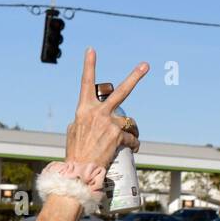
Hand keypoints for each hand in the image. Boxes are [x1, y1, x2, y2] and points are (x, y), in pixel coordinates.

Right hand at [65, 49, 146, 168]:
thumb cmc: (75, 152)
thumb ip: (83, 120)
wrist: (79, 170)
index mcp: (83, 109)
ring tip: (127, 140)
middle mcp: (97, 113)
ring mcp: (109, 123)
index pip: (86, 83)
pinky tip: (129, 149)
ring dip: (130, 130)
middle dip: (135, 77)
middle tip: (145, 65)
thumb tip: (92, 118)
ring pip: (130, 121)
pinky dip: (132, 144)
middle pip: (121, 91)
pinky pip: (132, 138)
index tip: (91, 50)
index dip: (89, 65)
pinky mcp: (118, 135)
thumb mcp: (73, 131)